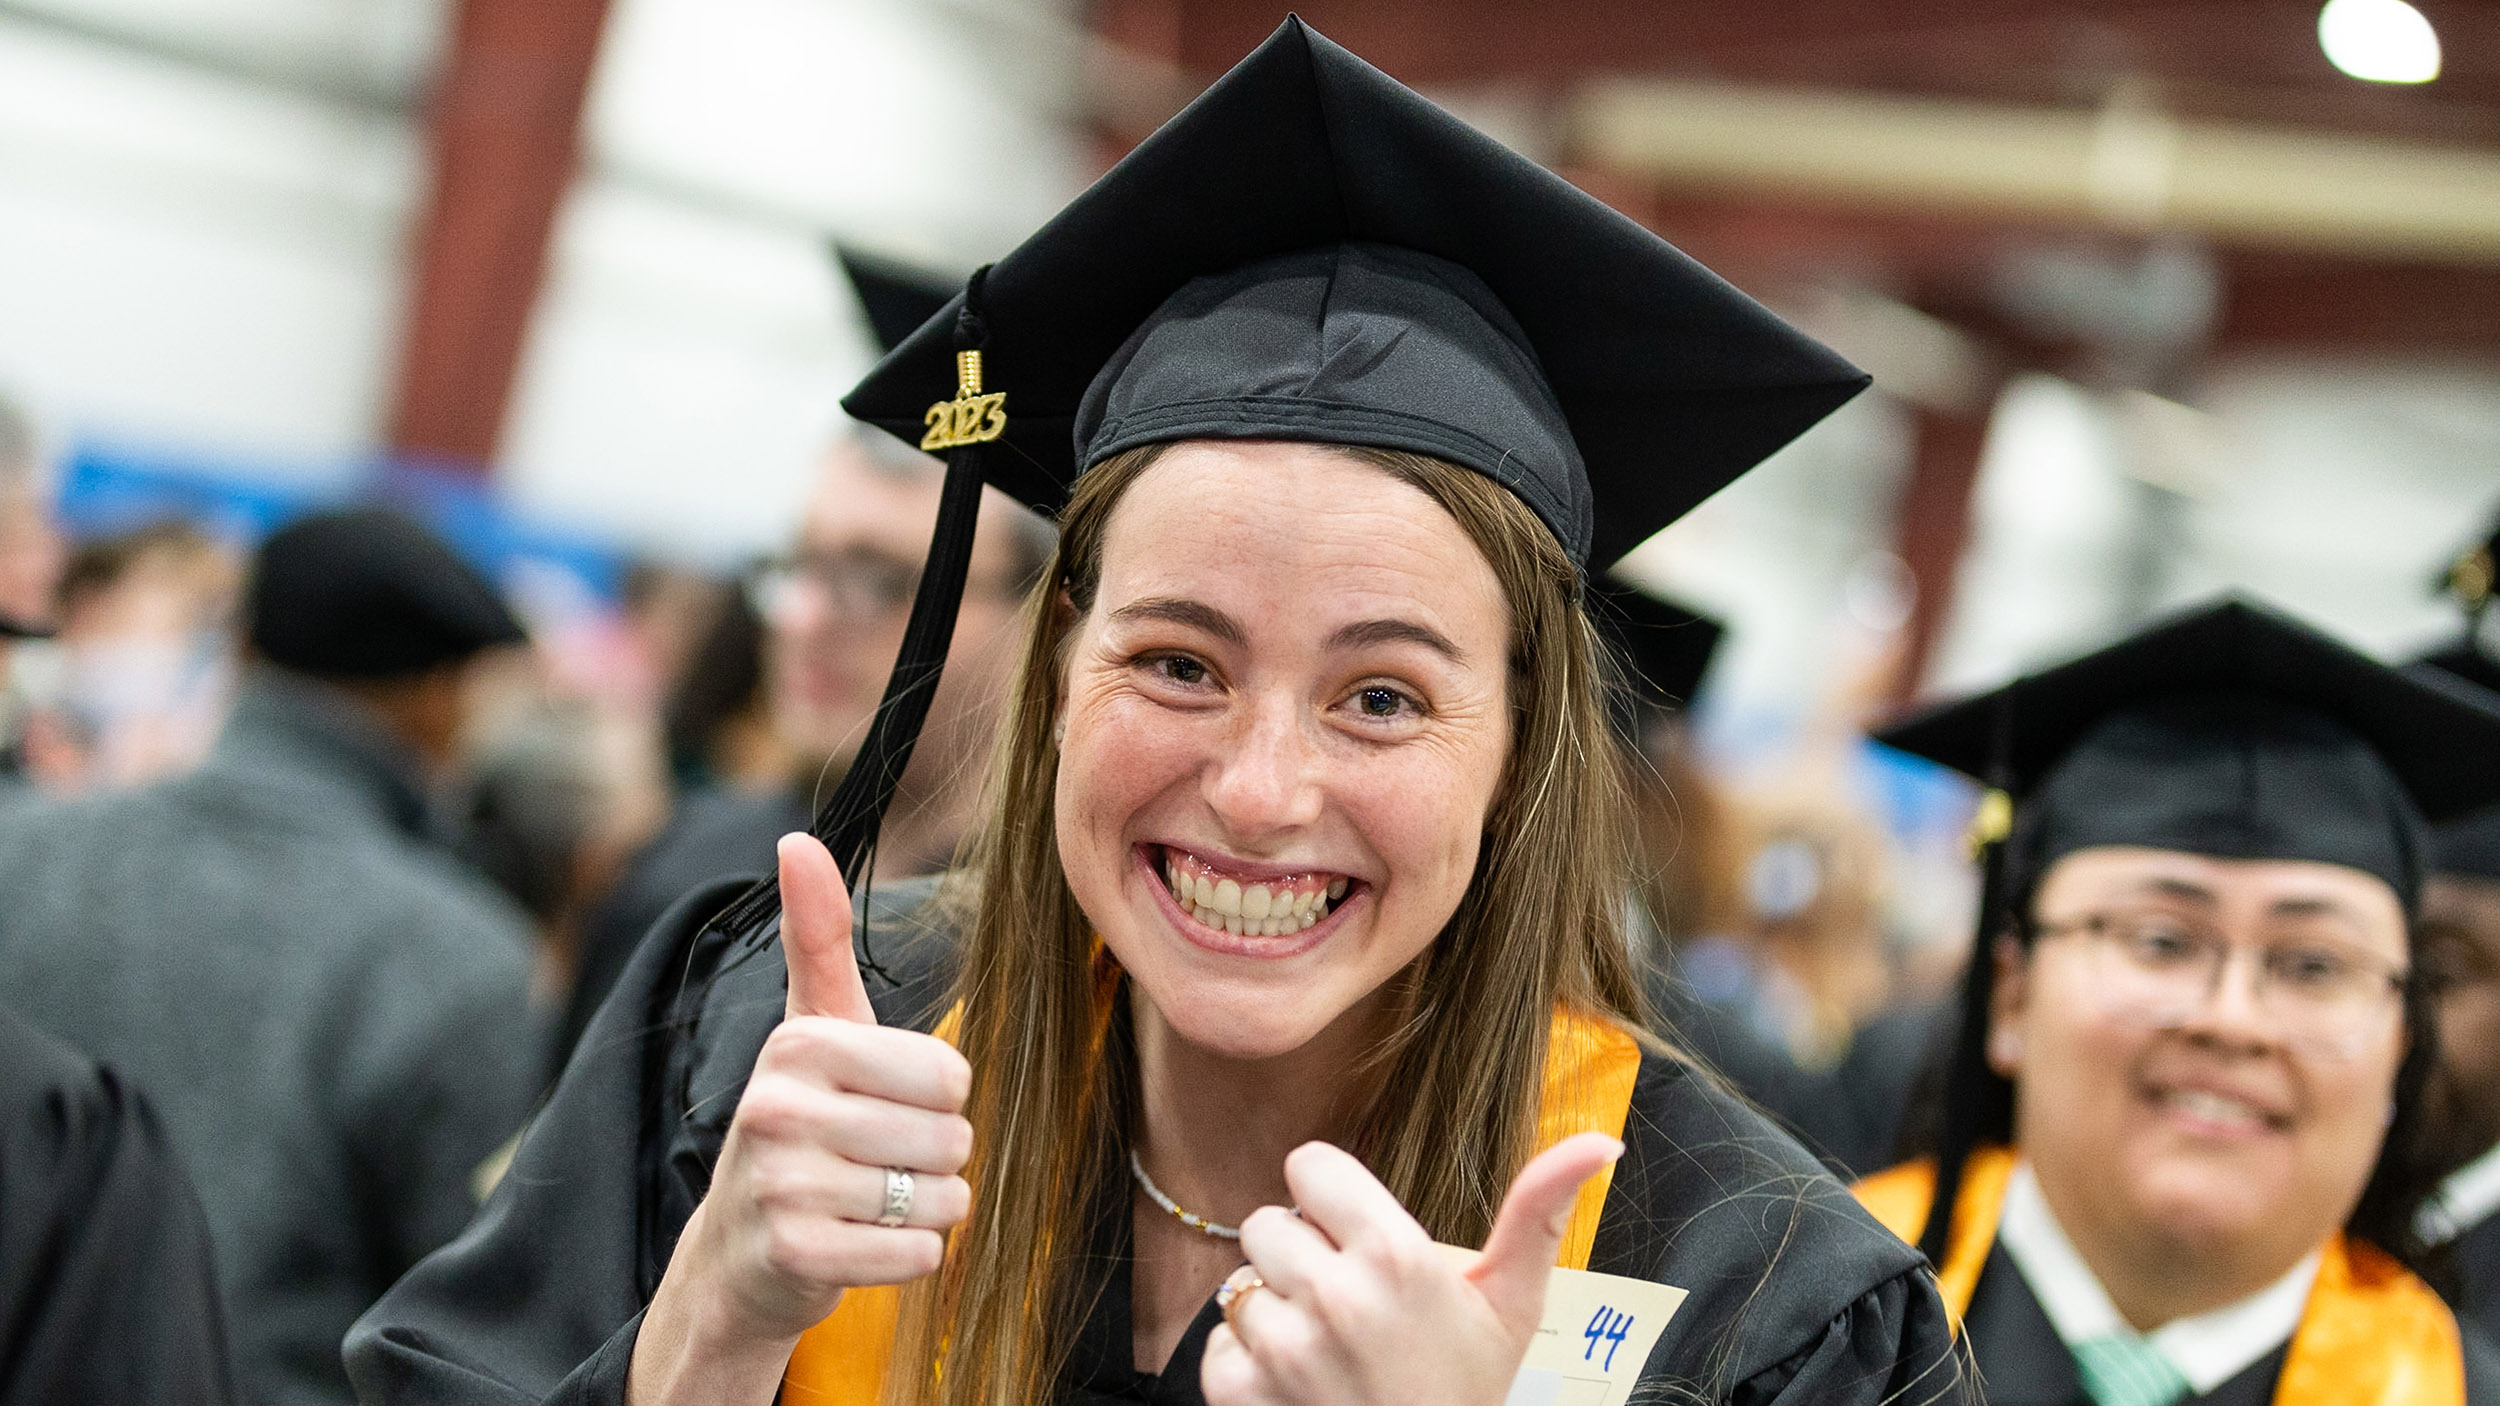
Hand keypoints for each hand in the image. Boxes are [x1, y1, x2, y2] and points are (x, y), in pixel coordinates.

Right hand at [629, 835, 973, 1401]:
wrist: (736, 1256)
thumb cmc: (798, 1128)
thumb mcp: (810, 1031)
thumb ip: (816, 938)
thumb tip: (796, 841)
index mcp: (798, 1044)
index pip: (948, 1072)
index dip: (937, 1098)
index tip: (884, 1106)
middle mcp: (778, 1109)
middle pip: (949, 1136)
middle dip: (935, 1159)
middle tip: (878, 1163)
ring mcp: (781, 1187)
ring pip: (940, 1197)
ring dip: (927, 1210)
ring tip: (870, 1202)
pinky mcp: (795, 1257)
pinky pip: (919, 1255)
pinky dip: (910, 1257)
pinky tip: (861, 1243)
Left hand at [1200, 1133, 1622, 1405]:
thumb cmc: (1468, 1392)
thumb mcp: (1512, 1305)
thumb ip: (1540, 1211)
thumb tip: (1600, 1141)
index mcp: (1394, 1257)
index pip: (1309, 1165)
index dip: (1329, 1196)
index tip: (1352, 1231)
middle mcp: (1332, 1296)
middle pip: (1268, 1223)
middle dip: (1300, 1254)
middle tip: (1346, 1300)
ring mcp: (1281, 1347)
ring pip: (1242, 1282)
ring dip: (1274, 1309)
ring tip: (1325, 1344)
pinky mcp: (1241, 1392)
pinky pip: (1220, 1341)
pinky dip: (1247, 1362)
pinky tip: (1296, 1382)